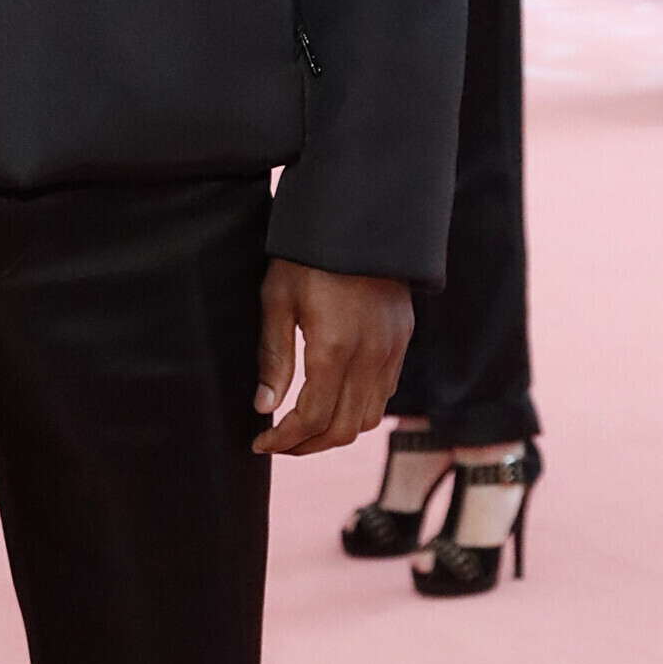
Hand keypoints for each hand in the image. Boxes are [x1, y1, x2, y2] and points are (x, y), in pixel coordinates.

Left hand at [254, 264, 412, 456]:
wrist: (360, 218)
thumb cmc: (309, 255)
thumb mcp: (278, 299)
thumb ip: (274, 357)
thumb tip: (264, 407)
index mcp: (335, 347)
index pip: (313, 417)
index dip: (285, 440)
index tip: (260, 442)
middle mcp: (370, 355)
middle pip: (343, 429)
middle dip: (307, 445)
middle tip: (278, 443)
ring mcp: (392, 349)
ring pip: (368, 418)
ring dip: (334, 431)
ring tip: (303, 427)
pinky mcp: (402, 340)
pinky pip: (384, 393)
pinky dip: (357, 409)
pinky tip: (332, 399)